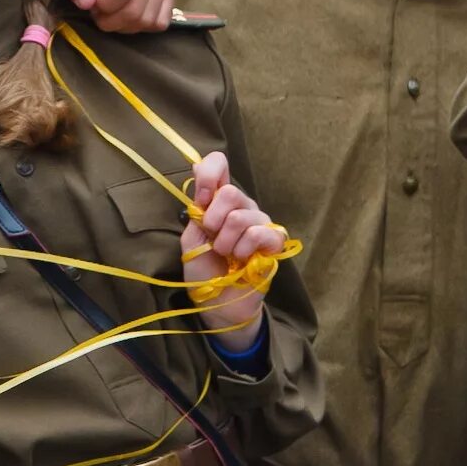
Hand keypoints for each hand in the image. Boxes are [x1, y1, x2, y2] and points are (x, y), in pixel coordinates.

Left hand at [58, 0, 176, 34]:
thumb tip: (87, 2)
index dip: (105, 4)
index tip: (91, 4)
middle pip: (135, 10)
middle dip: (110, 20)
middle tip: (98, 12)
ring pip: (147, 20)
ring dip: (123, 25)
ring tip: (111, 12)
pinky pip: (159, 23)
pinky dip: (140, 27)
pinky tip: (126, 15)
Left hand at [180, 152, 282, 344]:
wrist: (217, 301)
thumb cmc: (204, 269)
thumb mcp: (192, 237)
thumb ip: (198, 208)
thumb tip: (197, 168)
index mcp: (219, 200)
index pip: (218, 164)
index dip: (208, 174)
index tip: (201, 196)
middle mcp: (242, 206)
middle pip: (230, 192)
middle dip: (213, 221)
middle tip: (213, 239)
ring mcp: (260, 222)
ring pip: (242, 216)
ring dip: (226, 241)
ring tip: (226, 254)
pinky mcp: (274, 242)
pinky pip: (260, 233)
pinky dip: (244, 249)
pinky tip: (241, 259)